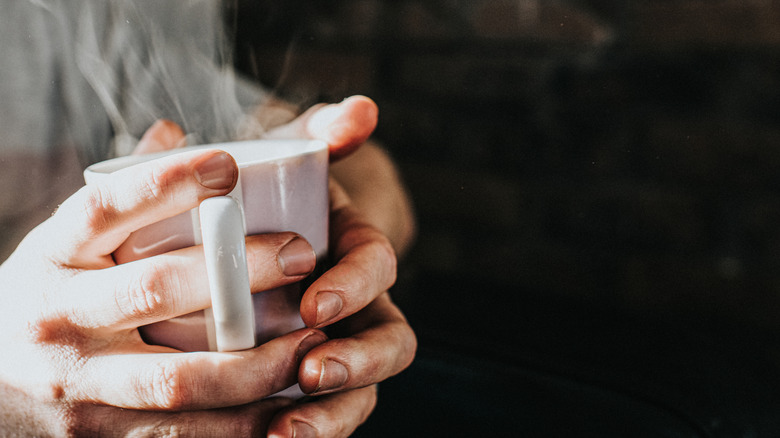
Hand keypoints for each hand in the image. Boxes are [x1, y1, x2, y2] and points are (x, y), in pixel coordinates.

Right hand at [0, 124, 328, 434]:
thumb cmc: (52, 297)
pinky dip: (240, 428)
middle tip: (303, 256)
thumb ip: (123, 194)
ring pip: (178, 380)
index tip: (231, 164)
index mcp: (53, 254)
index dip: (168, 180)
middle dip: (240, 272)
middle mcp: (58, 317)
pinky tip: (286, 407)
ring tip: (312, 342)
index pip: (105, 207)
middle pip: (155, 289)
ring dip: (257, 365)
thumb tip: (175, 130)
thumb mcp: (66, 242)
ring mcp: (77, 386)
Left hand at [141, 97, 416, 436]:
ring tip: (284, 433)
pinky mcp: (309, 383)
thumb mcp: (293, 156)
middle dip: (358, 362)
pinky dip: (304, 431)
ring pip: (361, 392)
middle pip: (389, 344)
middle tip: (311, 374)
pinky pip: (324, 415)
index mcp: (356, 252)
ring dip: (332, 415)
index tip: (313, 304)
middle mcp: (358, 305)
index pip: (378, 268)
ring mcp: (339, 346)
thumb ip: (325, 131)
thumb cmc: (275, 191)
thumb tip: (362, 110)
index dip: (355, 287)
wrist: (253, 228)